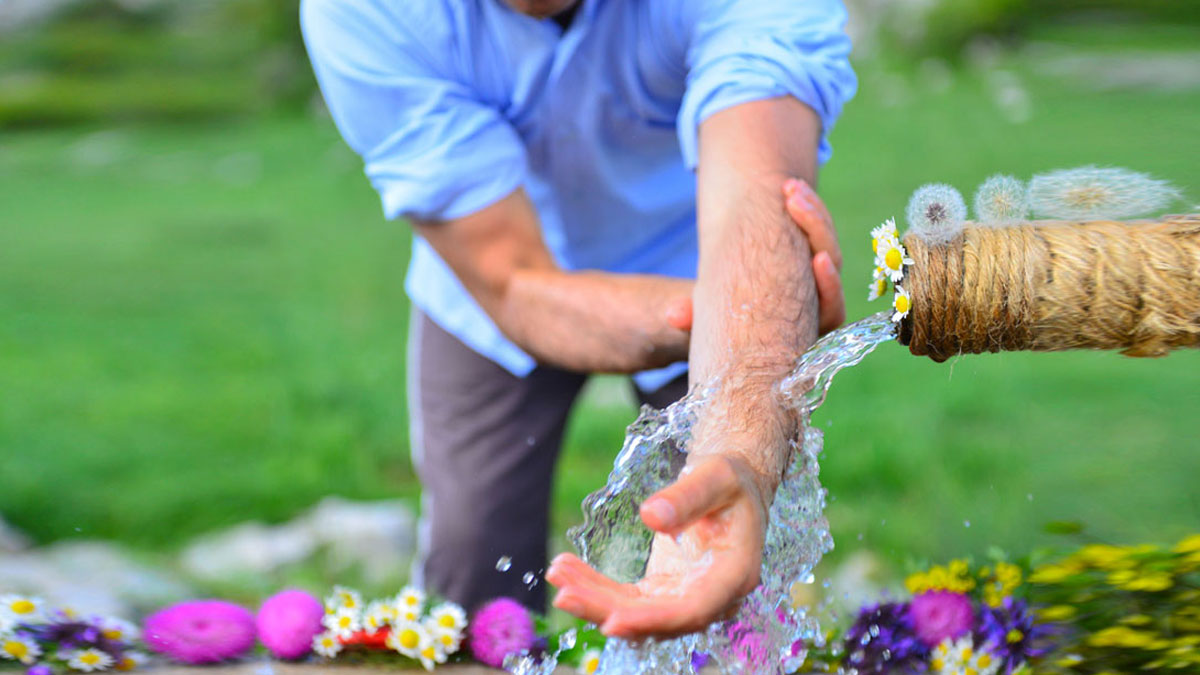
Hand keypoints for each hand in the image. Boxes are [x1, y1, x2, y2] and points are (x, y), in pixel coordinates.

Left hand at [546, 452, 769, 638]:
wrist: (732, 487)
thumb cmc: (730, 480)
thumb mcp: (715, 477)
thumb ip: (687, 497)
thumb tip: (651, 516)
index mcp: (734, 573)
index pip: (694, 609)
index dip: (654, 619)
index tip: (613, 620)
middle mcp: (713, 596)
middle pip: (658, 619)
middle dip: (608, 610)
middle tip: (565, 595)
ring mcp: (686, 597)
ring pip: (636, 613)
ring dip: (594, 600)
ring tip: (558, 574)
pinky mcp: (665, 592)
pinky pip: (626, 599)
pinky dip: (596, 588)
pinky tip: (568, 570)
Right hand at [664, 178, 843, 335]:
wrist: (721, 304)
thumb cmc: (713, 324)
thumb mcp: (702, 320)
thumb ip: (690, 319)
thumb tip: (674, 314)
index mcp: (802, 329)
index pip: (832, 312)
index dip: (830, 287)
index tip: (818, 260)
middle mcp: (815, 302)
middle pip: (832, 264)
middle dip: (817, 230)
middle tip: (793, 203)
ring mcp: (813, 275)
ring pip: (826, 241)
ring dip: (812, 211)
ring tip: (789, 187)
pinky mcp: (807, 252)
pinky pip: (815, 228)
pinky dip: (805, 207)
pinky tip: (788, 188)